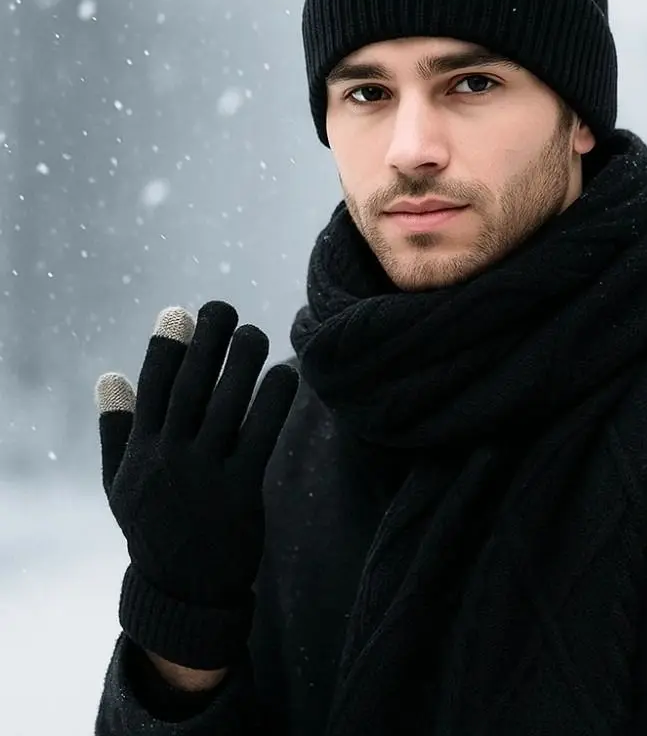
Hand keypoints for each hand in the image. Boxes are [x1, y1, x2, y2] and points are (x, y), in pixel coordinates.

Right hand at [95, 301, 297, 668]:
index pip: (151, 389)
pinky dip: (272, 401)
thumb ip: (117, 429)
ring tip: (255, 334)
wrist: (183, 591)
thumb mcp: (122, 482)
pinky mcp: (240, 491)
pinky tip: (285, 373)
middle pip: (188, 387)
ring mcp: (204, 475)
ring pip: (224, 405)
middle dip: (204, 342)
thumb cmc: (155, 525)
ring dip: (242, 363)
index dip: (165, 348)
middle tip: (222, 307)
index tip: (179, 313)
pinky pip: (259, 435)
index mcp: (140, 452)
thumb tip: (108, 375)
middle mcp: (168, 458)